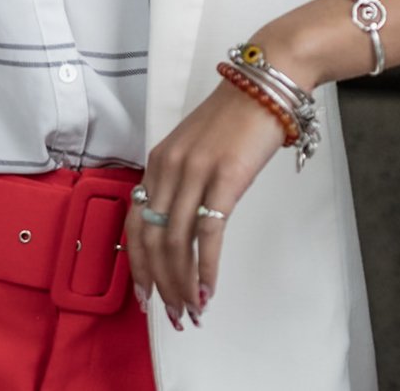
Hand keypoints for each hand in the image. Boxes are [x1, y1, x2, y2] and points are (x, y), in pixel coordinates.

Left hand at [124, 78, 288, 328]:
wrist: (265, 85)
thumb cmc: (236, 118)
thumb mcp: (195, 148)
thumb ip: (182, 182)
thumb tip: (180, 228)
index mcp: (157, 161)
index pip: (134, 223)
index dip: (137, 265)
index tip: (145, 295)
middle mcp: (168, 168)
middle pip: (151, 240)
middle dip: (159, 284)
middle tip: (172, 314)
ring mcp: (195, 172)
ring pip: (176, 243)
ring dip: (183, 284)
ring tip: (192, 311)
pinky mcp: (225, 178)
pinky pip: (208, 235)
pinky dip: (206, 270)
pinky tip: (209, 291)